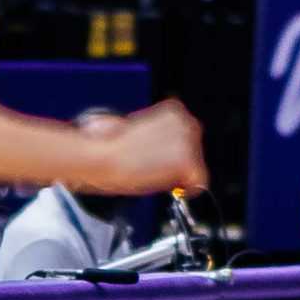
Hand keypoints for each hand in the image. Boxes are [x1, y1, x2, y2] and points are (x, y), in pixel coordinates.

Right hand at [69, 98, 203, 194]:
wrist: (101, 157)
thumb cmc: (109, 145)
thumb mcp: (139, 129)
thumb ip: (159, 135)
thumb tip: (166, 149)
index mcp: (174, 110)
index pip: (188, 135)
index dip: (174, 151)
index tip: (161, 158)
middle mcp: (185, 122)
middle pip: (196, 150)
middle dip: (180, 162)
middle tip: (156, 169)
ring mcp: (188, 143)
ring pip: (196, 166)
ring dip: (180, 174)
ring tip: (154, 173)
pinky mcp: (188, 163)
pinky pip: (198, 183)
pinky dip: (187, 190)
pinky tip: (168, 185)